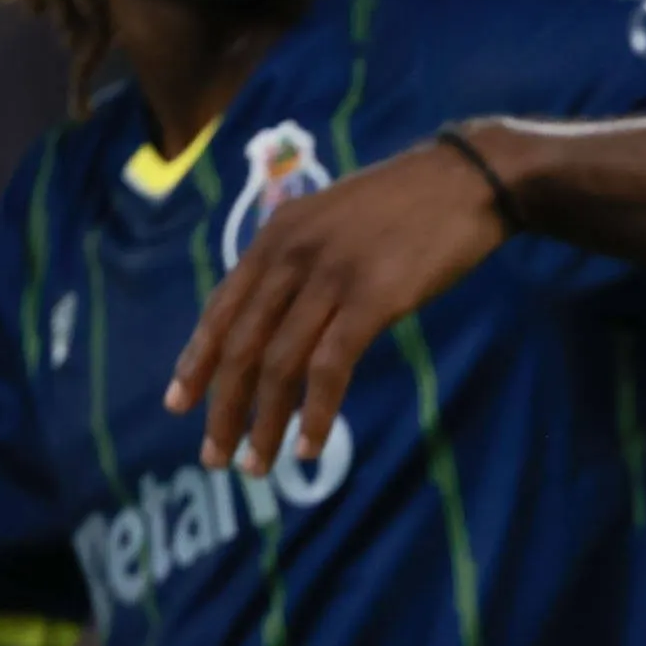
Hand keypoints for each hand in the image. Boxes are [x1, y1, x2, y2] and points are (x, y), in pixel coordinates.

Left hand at [164, 134, 510, 472]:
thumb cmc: (406, 204)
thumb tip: (273, 314)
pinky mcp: (371, 299)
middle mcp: (290, 255)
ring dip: (264, 423)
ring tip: (258, 466)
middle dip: (222, 408)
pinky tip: (308, 445)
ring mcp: (329, 277)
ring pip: (279, 364)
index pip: (222, 308)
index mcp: (276, 236)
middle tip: (213, 457)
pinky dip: (314, 413)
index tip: (177, 403)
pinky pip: (329, 368)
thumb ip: (297, 260)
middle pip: (241, 344)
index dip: (196, 360)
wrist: (467, 180)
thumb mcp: (331, 221)